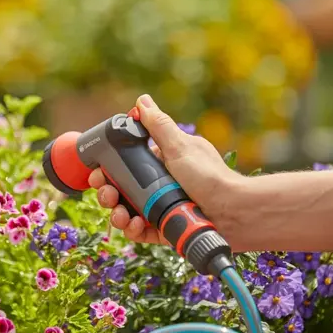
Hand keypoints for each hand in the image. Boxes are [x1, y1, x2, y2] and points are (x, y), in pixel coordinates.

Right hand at [88, 94, 244, 245]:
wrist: (234, 213)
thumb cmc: (209, 176)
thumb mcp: (180, 146)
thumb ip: (158, 125)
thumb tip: (141, 100)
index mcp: (159, 164)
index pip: (124, 165)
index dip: (107, 170)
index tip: (98, 173)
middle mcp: (157, 186)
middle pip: (121, 191)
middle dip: (107, 194)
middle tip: (107, 194)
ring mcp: (160, 208)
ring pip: (127, 212)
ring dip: (116, 214)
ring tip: (120, 214)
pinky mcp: (164, 230)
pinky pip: (141, 232)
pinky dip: (133, 230)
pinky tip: (134, 225)